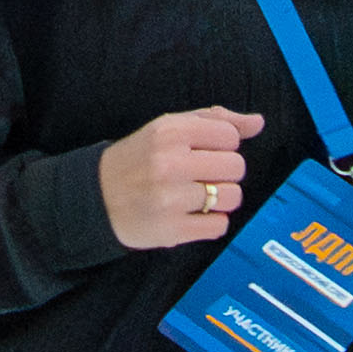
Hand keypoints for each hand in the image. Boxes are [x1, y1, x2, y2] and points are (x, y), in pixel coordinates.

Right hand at [99, 107, 262, 252]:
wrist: (95, 198)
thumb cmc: (139, 160)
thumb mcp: (168, 128)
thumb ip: (214, 121)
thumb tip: (257, 123)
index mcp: (169, 131)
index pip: (230, 135)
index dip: (223, 145)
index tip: (204, 152)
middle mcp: (170, 163)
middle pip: (236, 167)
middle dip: (224, 173)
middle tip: (202, 176)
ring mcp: (170, 198)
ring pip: (232, 197)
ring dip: (220, 199)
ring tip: (198, 196)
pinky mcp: (171, 230)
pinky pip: (219, 226)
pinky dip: (210, 222)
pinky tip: (191, 214)